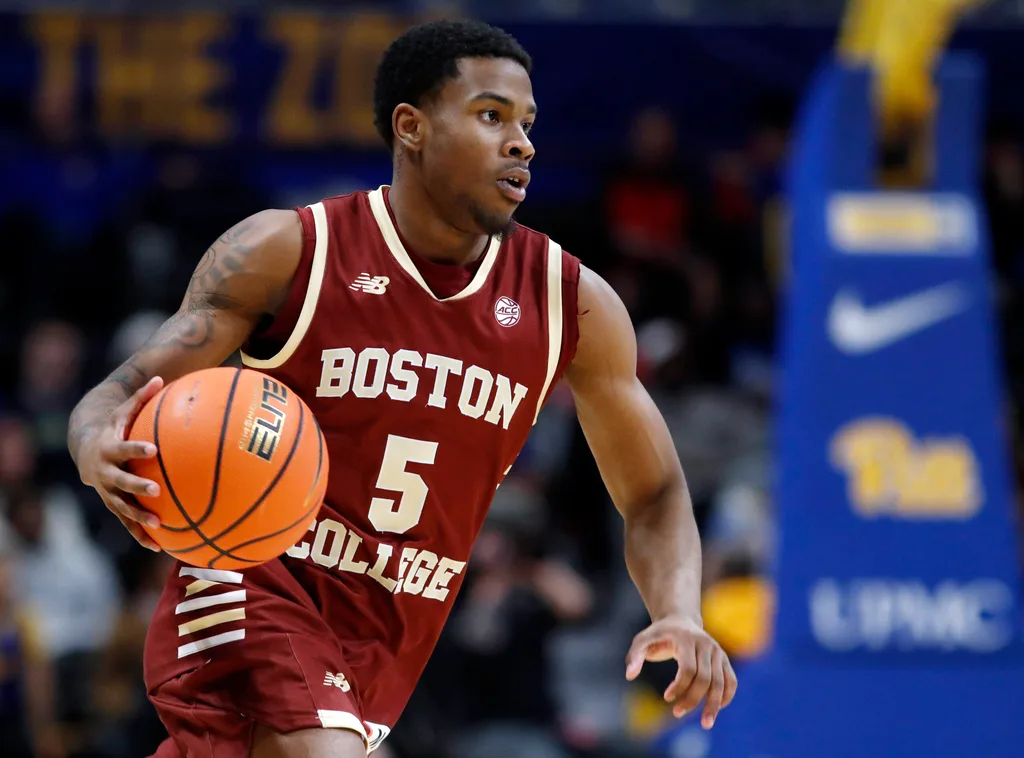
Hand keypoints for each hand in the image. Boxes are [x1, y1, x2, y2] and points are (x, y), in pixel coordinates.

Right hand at [75, 376, 164, 550]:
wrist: (85, 448)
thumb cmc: (113, 426)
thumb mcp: (124, 411)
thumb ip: (142, 397)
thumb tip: (160, 378)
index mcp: (109, 449)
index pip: (123, 449)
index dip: (136, 449)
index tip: (153, 449)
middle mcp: (105, 473)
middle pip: (120, 482)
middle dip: (137, 486)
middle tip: (156, 489)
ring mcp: (107, 491)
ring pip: (122, 507)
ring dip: (139, 517)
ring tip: (159, 524)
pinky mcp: (113, 504)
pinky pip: (126, 522)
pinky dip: (140, 534)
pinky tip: (158, 546)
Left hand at [625, 615, 736, 728]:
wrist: (679, 620)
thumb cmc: (658, 635)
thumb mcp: (642, 641)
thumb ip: (634, 656)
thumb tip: (629, 676)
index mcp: (686, 639)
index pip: (689, 669)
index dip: (679, 687)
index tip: (667, 697)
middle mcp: (706, 644)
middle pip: (705, 679)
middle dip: (693, 700)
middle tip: (677, 713)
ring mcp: (717, 651)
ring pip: (721, 683)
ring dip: (713, 705)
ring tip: (706, 724)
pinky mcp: (723, 659)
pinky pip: (731, 680)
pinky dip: (727, 696)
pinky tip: (717, 709)